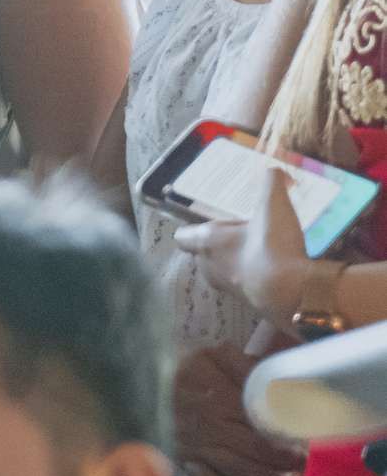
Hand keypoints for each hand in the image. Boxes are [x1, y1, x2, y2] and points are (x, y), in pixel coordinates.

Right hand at [171, 345, 303, 475]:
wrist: (142, 388)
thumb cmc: (185, 372)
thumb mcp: (211, 357)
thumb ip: (242, 364)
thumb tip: (280, 377)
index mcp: (216, 395)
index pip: (260, 417)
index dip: (286, 429)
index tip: (305, 434)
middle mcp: (207, 425)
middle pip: (255, 448)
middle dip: (284, 459)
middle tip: (302, 459)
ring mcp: (197, 448)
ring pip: (241, 471)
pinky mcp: (189, 464)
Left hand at [174, 168, 312, 326]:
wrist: (292, 294)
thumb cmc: (271, 246)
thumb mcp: (274, 206)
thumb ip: (271, 184)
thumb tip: (275, 170)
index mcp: (207, 242)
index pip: (183, 237)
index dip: (191, 230)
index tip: (208, 223)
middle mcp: (210, 267)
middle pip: (204, 255)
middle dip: (219, 246)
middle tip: (240, 234)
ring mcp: (229, 290)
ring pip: (225, 273)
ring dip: (238, 263)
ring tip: (261, 250)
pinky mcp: (251, 305)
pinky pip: (248, 288)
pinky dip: (258, 279)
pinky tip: (278, 270)